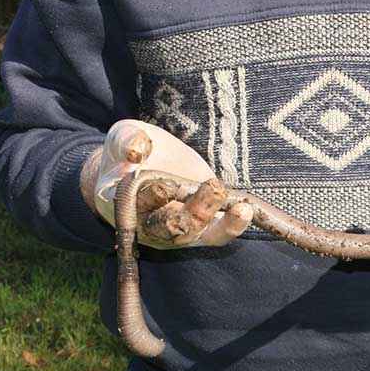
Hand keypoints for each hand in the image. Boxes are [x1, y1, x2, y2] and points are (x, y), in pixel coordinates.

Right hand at [79, 120, 252, 247]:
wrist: (140, 165)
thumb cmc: (126, 151)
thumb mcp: (122, 137)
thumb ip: (127, 141)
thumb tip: (134, 152)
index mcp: (126, 204)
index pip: (138, 206)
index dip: (151, 199)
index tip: (163, 187)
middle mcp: (151, 225)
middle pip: (172, 227)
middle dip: (194, 211)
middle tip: (214, 189)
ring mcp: (177, 229)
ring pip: (199, 233)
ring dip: (222, 224)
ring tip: (242, 209)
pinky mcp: (200, 226)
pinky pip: (217, 233)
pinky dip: (234, 225)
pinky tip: (247, 211)